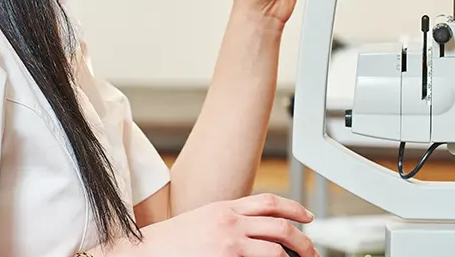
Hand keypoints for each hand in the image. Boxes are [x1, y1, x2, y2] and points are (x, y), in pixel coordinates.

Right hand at [100, 193, 318, 256]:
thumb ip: (228, 222)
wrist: (142, 252)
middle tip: (313, 252)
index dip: (294, 208)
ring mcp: (229, 242)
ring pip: (276, 248)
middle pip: (280, 225)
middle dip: (303, 240)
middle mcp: (230, 221)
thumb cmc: (169, 244)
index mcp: (225, 208)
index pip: (269, 202)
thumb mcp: (202, 222)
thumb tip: (253, 231)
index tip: (308, 218)